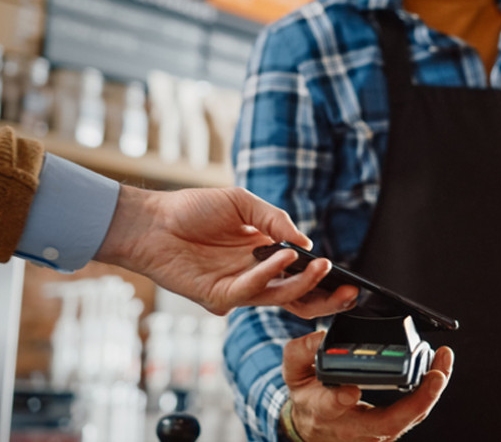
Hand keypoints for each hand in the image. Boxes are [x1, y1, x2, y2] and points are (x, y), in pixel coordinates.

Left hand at [93, 185, 358, 315]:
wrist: (152, 220)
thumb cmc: (192, 209)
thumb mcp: (242, 202)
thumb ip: (275, 220)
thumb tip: (305, 242)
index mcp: (264, 254)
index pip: (301, 274)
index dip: (323, 278)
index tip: (346, 276)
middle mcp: (255, 275)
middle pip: (297, 297)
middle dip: (326, 299)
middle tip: (349, 292)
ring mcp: (238, 288)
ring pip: (280, 298)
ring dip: (303, 283)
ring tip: (319, 266)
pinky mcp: (219, 296)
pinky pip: (252, 290)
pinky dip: (270, 274)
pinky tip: (283, 257)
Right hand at [283, 330, 453, 441]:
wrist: (314, 428)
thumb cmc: (307, 397)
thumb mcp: (293, 373)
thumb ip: (300, 352)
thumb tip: (320, 337)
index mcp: (323, 411)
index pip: (332, 407)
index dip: (340, 400)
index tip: (351, 391)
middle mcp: (353, 427)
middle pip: (390, 421)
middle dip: (418, 400)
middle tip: (436, 374)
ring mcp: (375, 432)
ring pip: (409, 418)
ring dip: (431, 392)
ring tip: (443, 362)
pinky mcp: (390, 429)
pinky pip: (414, 414)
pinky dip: (429, 392)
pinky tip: (439, 369)